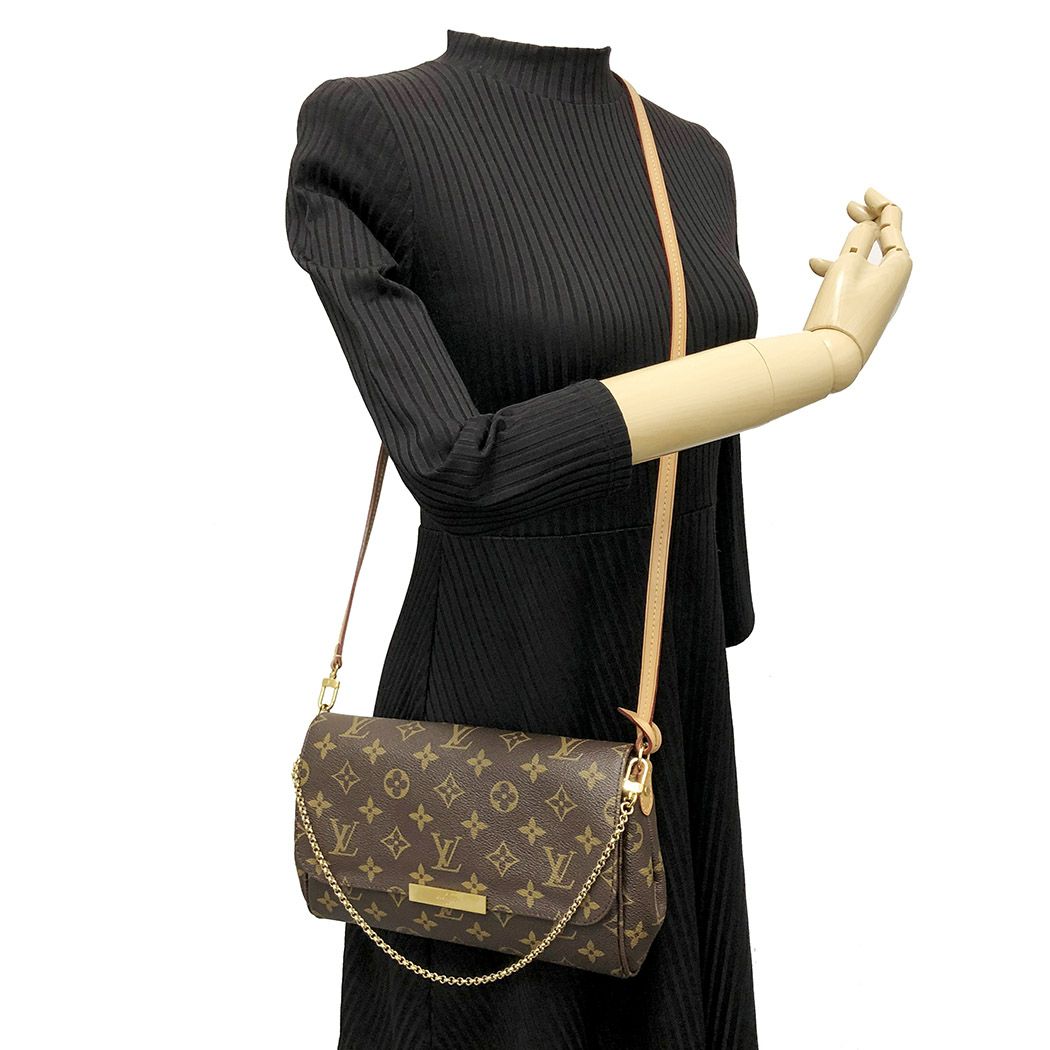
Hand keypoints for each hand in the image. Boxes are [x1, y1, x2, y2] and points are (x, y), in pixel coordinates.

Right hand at [803, 187, 912, 371]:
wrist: (834, 358)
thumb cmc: (840, 309)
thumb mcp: (848, 263)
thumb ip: (860, 237)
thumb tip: (870, 224)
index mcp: (899, 264)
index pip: (893, 222)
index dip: (879, 204)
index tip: (864, 193)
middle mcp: (896, 280)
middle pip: (885, 241)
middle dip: (866, 222)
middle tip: (850, 206)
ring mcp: (882, 297)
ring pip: (865, 263)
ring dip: (843, 256)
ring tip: (815, 260)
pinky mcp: (868, 311)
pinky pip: (856, 282)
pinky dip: (839, 274)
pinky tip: (816, 279)